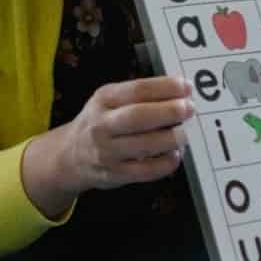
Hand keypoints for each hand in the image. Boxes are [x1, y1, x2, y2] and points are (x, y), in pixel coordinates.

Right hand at [26, 76, 191, 214]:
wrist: (70, 155)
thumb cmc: (101, 121)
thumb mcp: (110, 100)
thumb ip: (140, 95)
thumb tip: (182, 91)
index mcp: (104, 99)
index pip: (137, 90)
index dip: (165, 88)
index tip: (187, 87)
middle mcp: (102, 124)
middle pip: (138, 116)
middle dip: (168, 112)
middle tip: (189, 109)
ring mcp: (107, 151)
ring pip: (143, 145)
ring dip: (170, 139)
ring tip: (185, 134)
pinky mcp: (114, 174)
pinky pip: (144, 171)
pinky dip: (164, 164)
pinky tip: (175, 155)